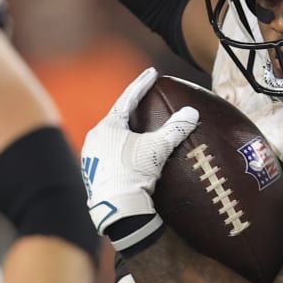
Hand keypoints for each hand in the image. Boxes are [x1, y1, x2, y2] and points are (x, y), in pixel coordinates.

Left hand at [80, 68, 198, 252]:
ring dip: (124, 133)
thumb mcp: (158, 149)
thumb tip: (192, 112)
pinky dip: (119, 151)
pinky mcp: (91, 175)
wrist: (117, 210)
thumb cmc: (135, 174)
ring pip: (111, 138)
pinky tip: (128, 158)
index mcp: (108, 126)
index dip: (142, 84)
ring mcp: (91, 157)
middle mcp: (95, 138)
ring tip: (136, 133)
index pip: (128, 99)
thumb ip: (176, 129)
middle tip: (144, 102)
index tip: (152, 73)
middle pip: (117, 118)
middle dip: (132, 110)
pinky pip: (107, 155)